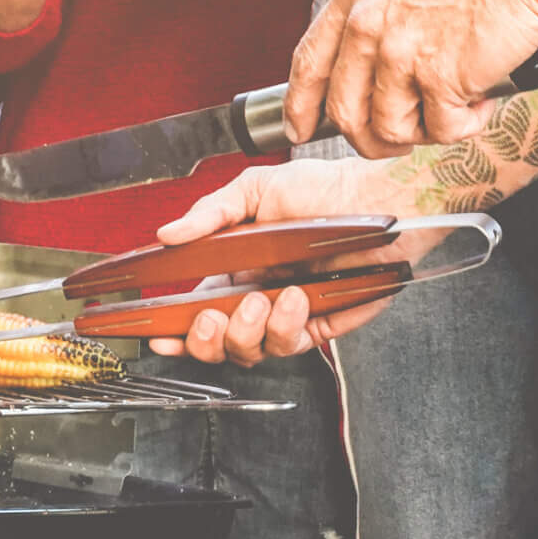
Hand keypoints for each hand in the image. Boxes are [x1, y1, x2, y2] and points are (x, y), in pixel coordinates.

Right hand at [143, 157, 424, 362]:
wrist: (377, 200)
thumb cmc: (325, 189)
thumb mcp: (256, 189)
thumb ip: (209, 214)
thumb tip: (168, 234)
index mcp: (235, 268)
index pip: (195, 309)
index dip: (176, 328)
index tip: (160, 333)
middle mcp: (259, 295)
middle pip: (219, 342)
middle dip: (207, 339)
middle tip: (211, 318)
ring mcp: (289, 313)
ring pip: (252, 349)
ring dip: (248, 330)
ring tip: (260, 301)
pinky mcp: (321, 323)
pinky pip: (293, 343)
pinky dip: (287, 327)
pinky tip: (292, 299)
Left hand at [288, 0, 537, 154]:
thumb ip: (377, 9)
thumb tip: (367, 52)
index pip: (308, 64)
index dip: (300, 106)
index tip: (300, 130)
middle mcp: (367, 25)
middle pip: (345, 113)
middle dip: (371, 139)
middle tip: (403, 138)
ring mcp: (400, 52)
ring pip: (390, 130)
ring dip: (425, 131)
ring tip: (456, 105)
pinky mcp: (439, 77)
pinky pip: (441, 131)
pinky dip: (465, 126)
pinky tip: (482, 100)